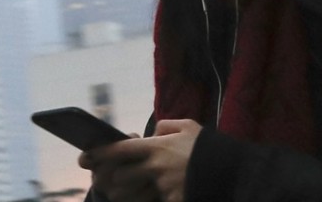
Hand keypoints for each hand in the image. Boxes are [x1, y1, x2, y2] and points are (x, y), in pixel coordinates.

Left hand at [79, 120, 201, 201]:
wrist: (237, 174)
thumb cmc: (210, 149)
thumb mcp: (189, 127)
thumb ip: (166, 126)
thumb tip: (152, 132)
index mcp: (158, 147)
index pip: (120, 149)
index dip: (98, 154)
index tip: (84, 157)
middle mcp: (157, 168)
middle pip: (119, 176)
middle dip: (105, 179)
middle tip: (97, 179)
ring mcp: (165, 189)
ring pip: (130, 195)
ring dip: (120, 194)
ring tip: (113, 191)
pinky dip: (143, 201)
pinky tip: (139, 197)